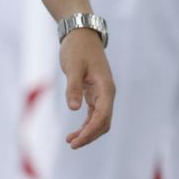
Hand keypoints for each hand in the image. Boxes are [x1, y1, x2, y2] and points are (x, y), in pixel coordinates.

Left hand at [58, 29, 114, 148]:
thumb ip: (73, 87)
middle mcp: (107, 93)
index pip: (102, 116)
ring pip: (99, 119)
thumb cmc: (77, 48)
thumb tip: (74, 109)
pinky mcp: (94, 92)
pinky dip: (86, 123)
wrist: (81, 34)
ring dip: (87, 131)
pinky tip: (75, 131)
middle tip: (72, 144)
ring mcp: (102, 93)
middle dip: (90, 135)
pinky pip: (93, 113)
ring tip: (71, 141)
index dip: (90, 131)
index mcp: (106, 88)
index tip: (77, 141)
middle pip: (103, 122)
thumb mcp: (73, 67)